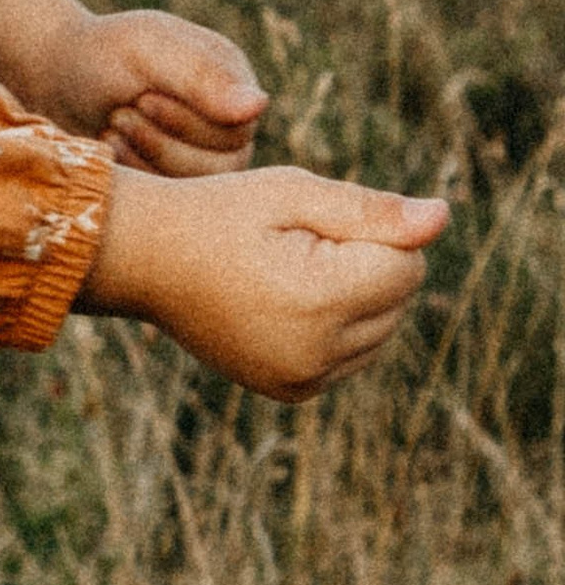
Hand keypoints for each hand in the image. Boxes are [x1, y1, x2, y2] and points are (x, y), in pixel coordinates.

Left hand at [40, 8, 268, 175]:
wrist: (54, 78)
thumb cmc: (101, 55)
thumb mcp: (145, 49)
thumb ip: (200, 75)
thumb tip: (260, 105)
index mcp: (232, 80)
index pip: (238, 127)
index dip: (187, 123)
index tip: (141, 98)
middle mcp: (228, 122)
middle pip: (225, 165)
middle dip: (163, 142)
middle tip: (121, 115)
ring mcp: (206, 156)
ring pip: (200, 190)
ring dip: (149, 160)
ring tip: (114, 129)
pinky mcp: (176, 182)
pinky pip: (174, 206)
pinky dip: (138, 178)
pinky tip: (110, 150)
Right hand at [82, 165, 447, 394]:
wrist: (142, 259)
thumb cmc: (217, 213)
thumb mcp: (292, 193)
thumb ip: (373, 210)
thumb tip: (442, 219)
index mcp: (318, 300)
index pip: (408, 266)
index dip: (370, 233)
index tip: (309, 225)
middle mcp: (315, 353)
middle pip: (399, 302)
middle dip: (367, 267)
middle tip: (292, 247)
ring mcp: (301, 380)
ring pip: (382, 333)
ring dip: (356, 299)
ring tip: (286, 274)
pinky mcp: (291, 391)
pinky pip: (352, 357)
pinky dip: (336, 329)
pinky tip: (286, 304)